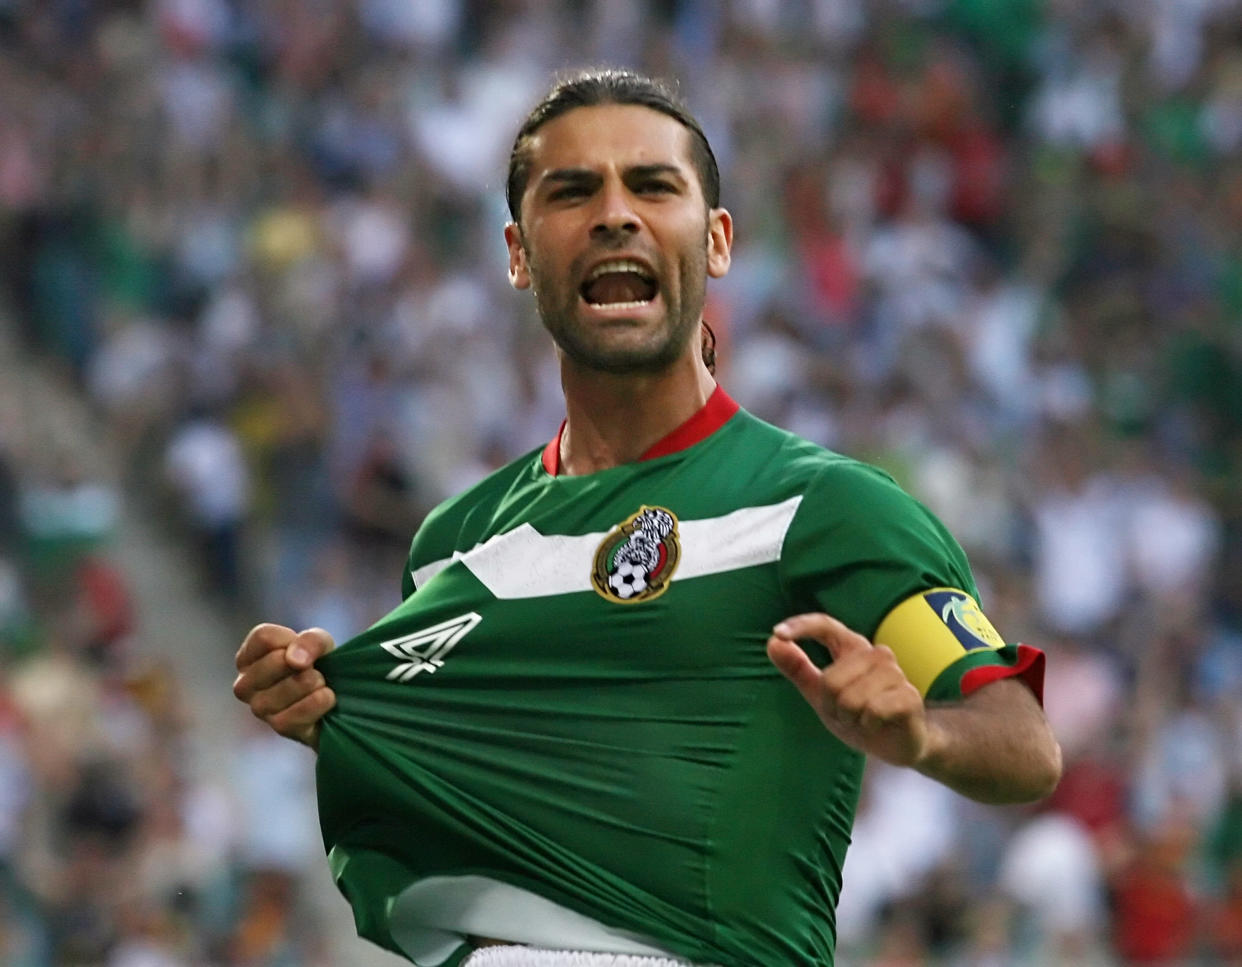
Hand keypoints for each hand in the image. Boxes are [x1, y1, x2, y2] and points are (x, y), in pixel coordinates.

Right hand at [233, 623, 336, 749]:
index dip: (292, 639)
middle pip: (275, 662)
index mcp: (248, 657)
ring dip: (313, 683)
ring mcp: (259, 708)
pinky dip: (318, 703)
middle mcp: (245, 684)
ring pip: (286, 688)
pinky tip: (326, 698)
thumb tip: (294, 660)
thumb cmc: (320, 664)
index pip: (263, 637)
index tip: (304, 649)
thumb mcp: (320, 643)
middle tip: (315, 670)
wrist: (340, 699)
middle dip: (304, 664)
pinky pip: (296, 714)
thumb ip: (310, 641)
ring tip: (321, 684)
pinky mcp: (279, 727)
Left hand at [767, 613, 929, 768]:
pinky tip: (877, 725)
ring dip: (849, 717)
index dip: (802, 625)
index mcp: (852, 648)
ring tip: (861, 720)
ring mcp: (895, 673)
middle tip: (845, 715)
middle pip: (831, 679)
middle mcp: (875, 654)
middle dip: (831, 706)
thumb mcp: (820, 694)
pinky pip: (873, 710)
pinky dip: (868, 725)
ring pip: (851, 697)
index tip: (778, 633)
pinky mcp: (909, 695)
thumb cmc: (858, 714)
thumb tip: (773, 642)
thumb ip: (798, 668)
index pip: (826, 625)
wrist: (895, 744)